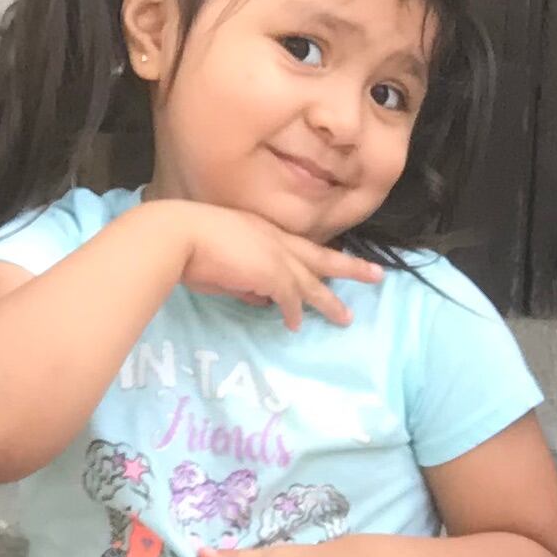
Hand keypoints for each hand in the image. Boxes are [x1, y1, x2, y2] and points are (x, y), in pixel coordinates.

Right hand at [153, 201, 381, 330]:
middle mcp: (275, 241)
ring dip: (329, 302)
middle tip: (377, 275)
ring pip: (313, 282)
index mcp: (263, 231)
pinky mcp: (272, 275)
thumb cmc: (189, 241)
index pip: (297, 246)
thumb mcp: (223, 262)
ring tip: (347, 319)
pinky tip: (296, 325)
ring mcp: (277, 257)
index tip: (334, 262)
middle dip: (350, 268)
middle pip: (322, 257)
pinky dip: (293, 312)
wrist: (179, 234)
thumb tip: (259, 299)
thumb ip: (244, 281)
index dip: (315, 258)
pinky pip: (290, 298)